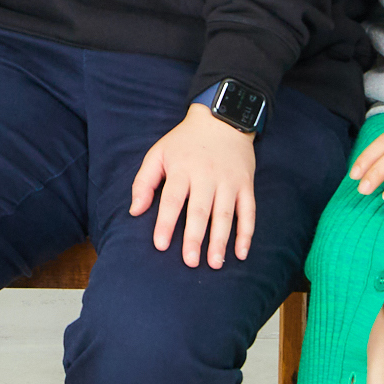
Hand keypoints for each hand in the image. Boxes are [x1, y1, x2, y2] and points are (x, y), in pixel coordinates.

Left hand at [129, 104, 257, 268]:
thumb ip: (144, 182)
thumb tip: (134, 211)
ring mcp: (228, 181)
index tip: (161, 245)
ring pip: (225, 214)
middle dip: (195, 238)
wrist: (222, 119)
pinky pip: (248, 211)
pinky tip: (241, 253)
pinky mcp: (245, 184)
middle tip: (190, 262)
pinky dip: (246, 233)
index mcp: (182, 169)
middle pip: (200, 211)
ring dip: (221, 240)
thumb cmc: (184, 142)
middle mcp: (206, 176)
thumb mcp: (158, 153)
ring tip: (214, 264)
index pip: (173, 200)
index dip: (166, 223)